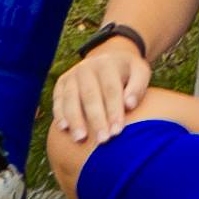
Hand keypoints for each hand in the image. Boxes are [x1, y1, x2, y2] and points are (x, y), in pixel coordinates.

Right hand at [46, 30, 152, 151]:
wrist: (109, 58)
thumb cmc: (128, 73)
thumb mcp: (140, 72)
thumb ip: (138, 87)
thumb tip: (129, 105)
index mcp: (108, 64)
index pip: (111, 90)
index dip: (114, 111)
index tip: (117, 132)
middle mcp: (87, 68)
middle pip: (90, 96)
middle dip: (96, 120)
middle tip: (102, 140)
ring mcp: (72, 75)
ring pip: (71, 99)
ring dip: (75, 120)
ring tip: (80, 139)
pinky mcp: (61, 83)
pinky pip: (58, 100)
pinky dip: (59, 114)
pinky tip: (63, 129)